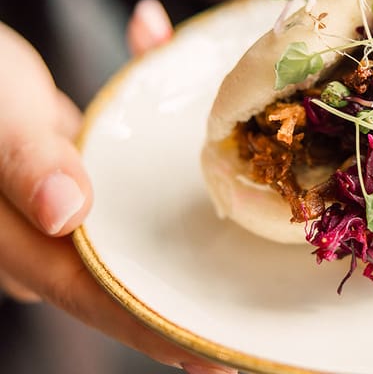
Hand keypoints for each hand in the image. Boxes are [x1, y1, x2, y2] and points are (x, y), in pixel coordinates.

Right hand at [0, 4, 231, 373]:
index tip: (216, 355)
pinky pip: (130, 178)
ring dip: (186, 243)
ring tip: (251, 268)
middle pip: (122, 277)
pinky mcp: (79, 172)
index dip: (153, 329)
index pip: (93, 296)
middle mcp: (41, 234)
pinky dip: (168, 156)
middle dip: (184, 303)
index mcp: (16, 240)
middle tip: (250, 325)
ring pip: (133, 235)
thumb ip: (25, 161)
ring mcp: (61, 204)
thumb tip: (66, 213)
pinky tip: (215, 122)